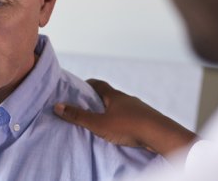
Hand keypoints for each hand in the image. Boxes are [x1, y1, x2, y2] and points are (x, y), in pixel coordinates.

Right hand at [53, 79, 196, 156]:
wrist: (160, 134)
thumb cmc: (129, 126)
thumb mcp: (99, 123)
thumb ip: (78, 116)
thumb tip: (57, 106)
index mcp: (114, 96)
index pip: (98, 84)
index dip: (87, 85)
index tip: (79, 88)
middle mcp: (127, 98)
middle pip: (110, 95)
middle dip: (98, 100)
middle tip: (87, 106)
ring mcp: (138, 108)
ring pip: (122, 107)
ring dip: (112, 111)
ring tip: (102, 121)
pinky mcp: (147, 119)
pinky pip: (131, 117)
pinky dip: (123, 121)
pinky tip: (121, 130)